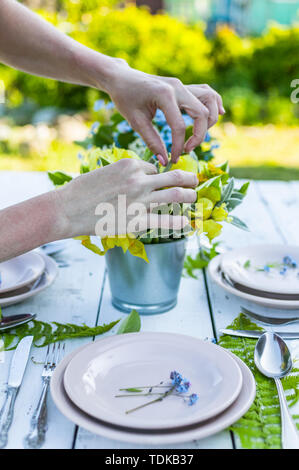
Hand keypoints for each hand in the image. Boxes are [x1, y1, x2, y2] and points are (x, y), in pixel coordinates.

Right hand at [56, 158, 197, 237]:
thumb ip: (126, 174)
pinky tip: (187, 223)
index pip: (155, 167)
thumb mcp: (105, 172)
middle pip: (174, 177)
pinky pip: (166, 220)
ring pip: (176, 195)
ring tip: (194, 198)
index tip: (162, 181)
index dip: (159, 175)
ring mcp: (140, 201)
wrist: (67, 209)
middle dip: (189, 178)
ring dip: (190, 197)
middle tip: (195, 181)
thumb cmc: (81, 191)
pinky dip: (180, 222)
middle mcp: (139, 180)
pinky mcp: (138, 221)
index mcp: (130, 164)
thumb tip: (141, 178)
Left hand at [105, 60, 223, 164]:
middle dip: (199, 136)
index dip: (178, 146)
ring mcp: (183, 85)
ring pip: (210, 99)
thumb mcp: (135, 121)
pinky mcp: (183, 87)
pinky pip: (206, 93)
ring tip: (198, 135)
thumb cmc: (125, 98)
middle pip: (202, 114)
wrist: (121, 78)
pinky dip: (214, 103)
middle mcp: (178, 87)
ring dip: (210, 120)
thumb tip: (164, 161)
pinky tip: (217, 114)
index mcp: (164, 95)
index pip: (179, 126)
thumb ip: (152, 142)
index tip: (173, 159)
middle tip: (186, 150)